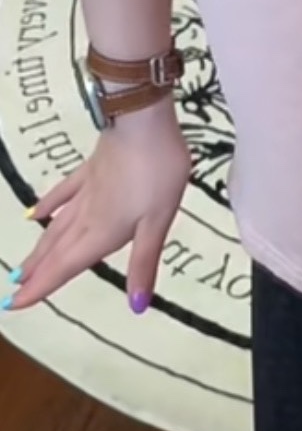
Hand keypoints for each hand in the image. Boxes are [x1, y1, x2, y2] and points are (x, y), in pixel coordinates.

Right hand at [7, 100, 189, 315]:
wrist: (143, 121)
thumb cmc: (158, 172)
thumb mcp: (159, 221)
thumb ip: (144, 262)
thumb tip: (135, 308)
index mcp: (103, 232)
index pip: (67, 266)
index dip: (42, 288)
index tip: (13, 305)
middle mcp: (88, 215)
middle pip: (57, 249)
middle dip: (37, 273)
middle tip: (12, 293)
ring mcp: (86, 189)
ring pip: (57, 226)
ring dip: (40, 248)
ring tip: (22, 266)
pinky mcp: (89, 168)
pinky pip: (63, 192)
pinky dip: (48, 205)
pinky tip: (34, 213)